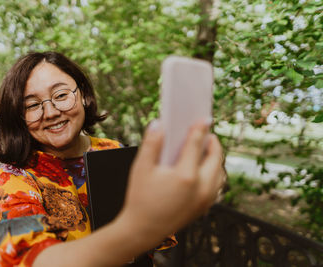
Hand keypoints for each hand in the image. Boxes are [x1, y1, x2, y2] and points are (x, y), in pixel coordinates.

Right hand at [118, 120, 224, 246]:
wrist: (142, 230)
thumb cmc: (140, 199)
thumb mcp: (141, 168)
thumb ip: (151, 143)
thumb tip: (158, 124)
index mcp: (186, 176)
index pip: (197, 145)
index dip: (200, 129)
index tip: (204, 119)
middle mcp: (201, 188)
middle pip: (215, 159)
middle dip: (213, 143)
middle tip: (207, 133)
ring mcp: (205, 200)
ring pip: (220, 174)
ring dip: (216, 159)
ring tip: (207, 149)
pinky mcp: (204, 208)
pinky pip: (216, 186)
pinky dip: (214, 174)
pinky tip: (205, 169)